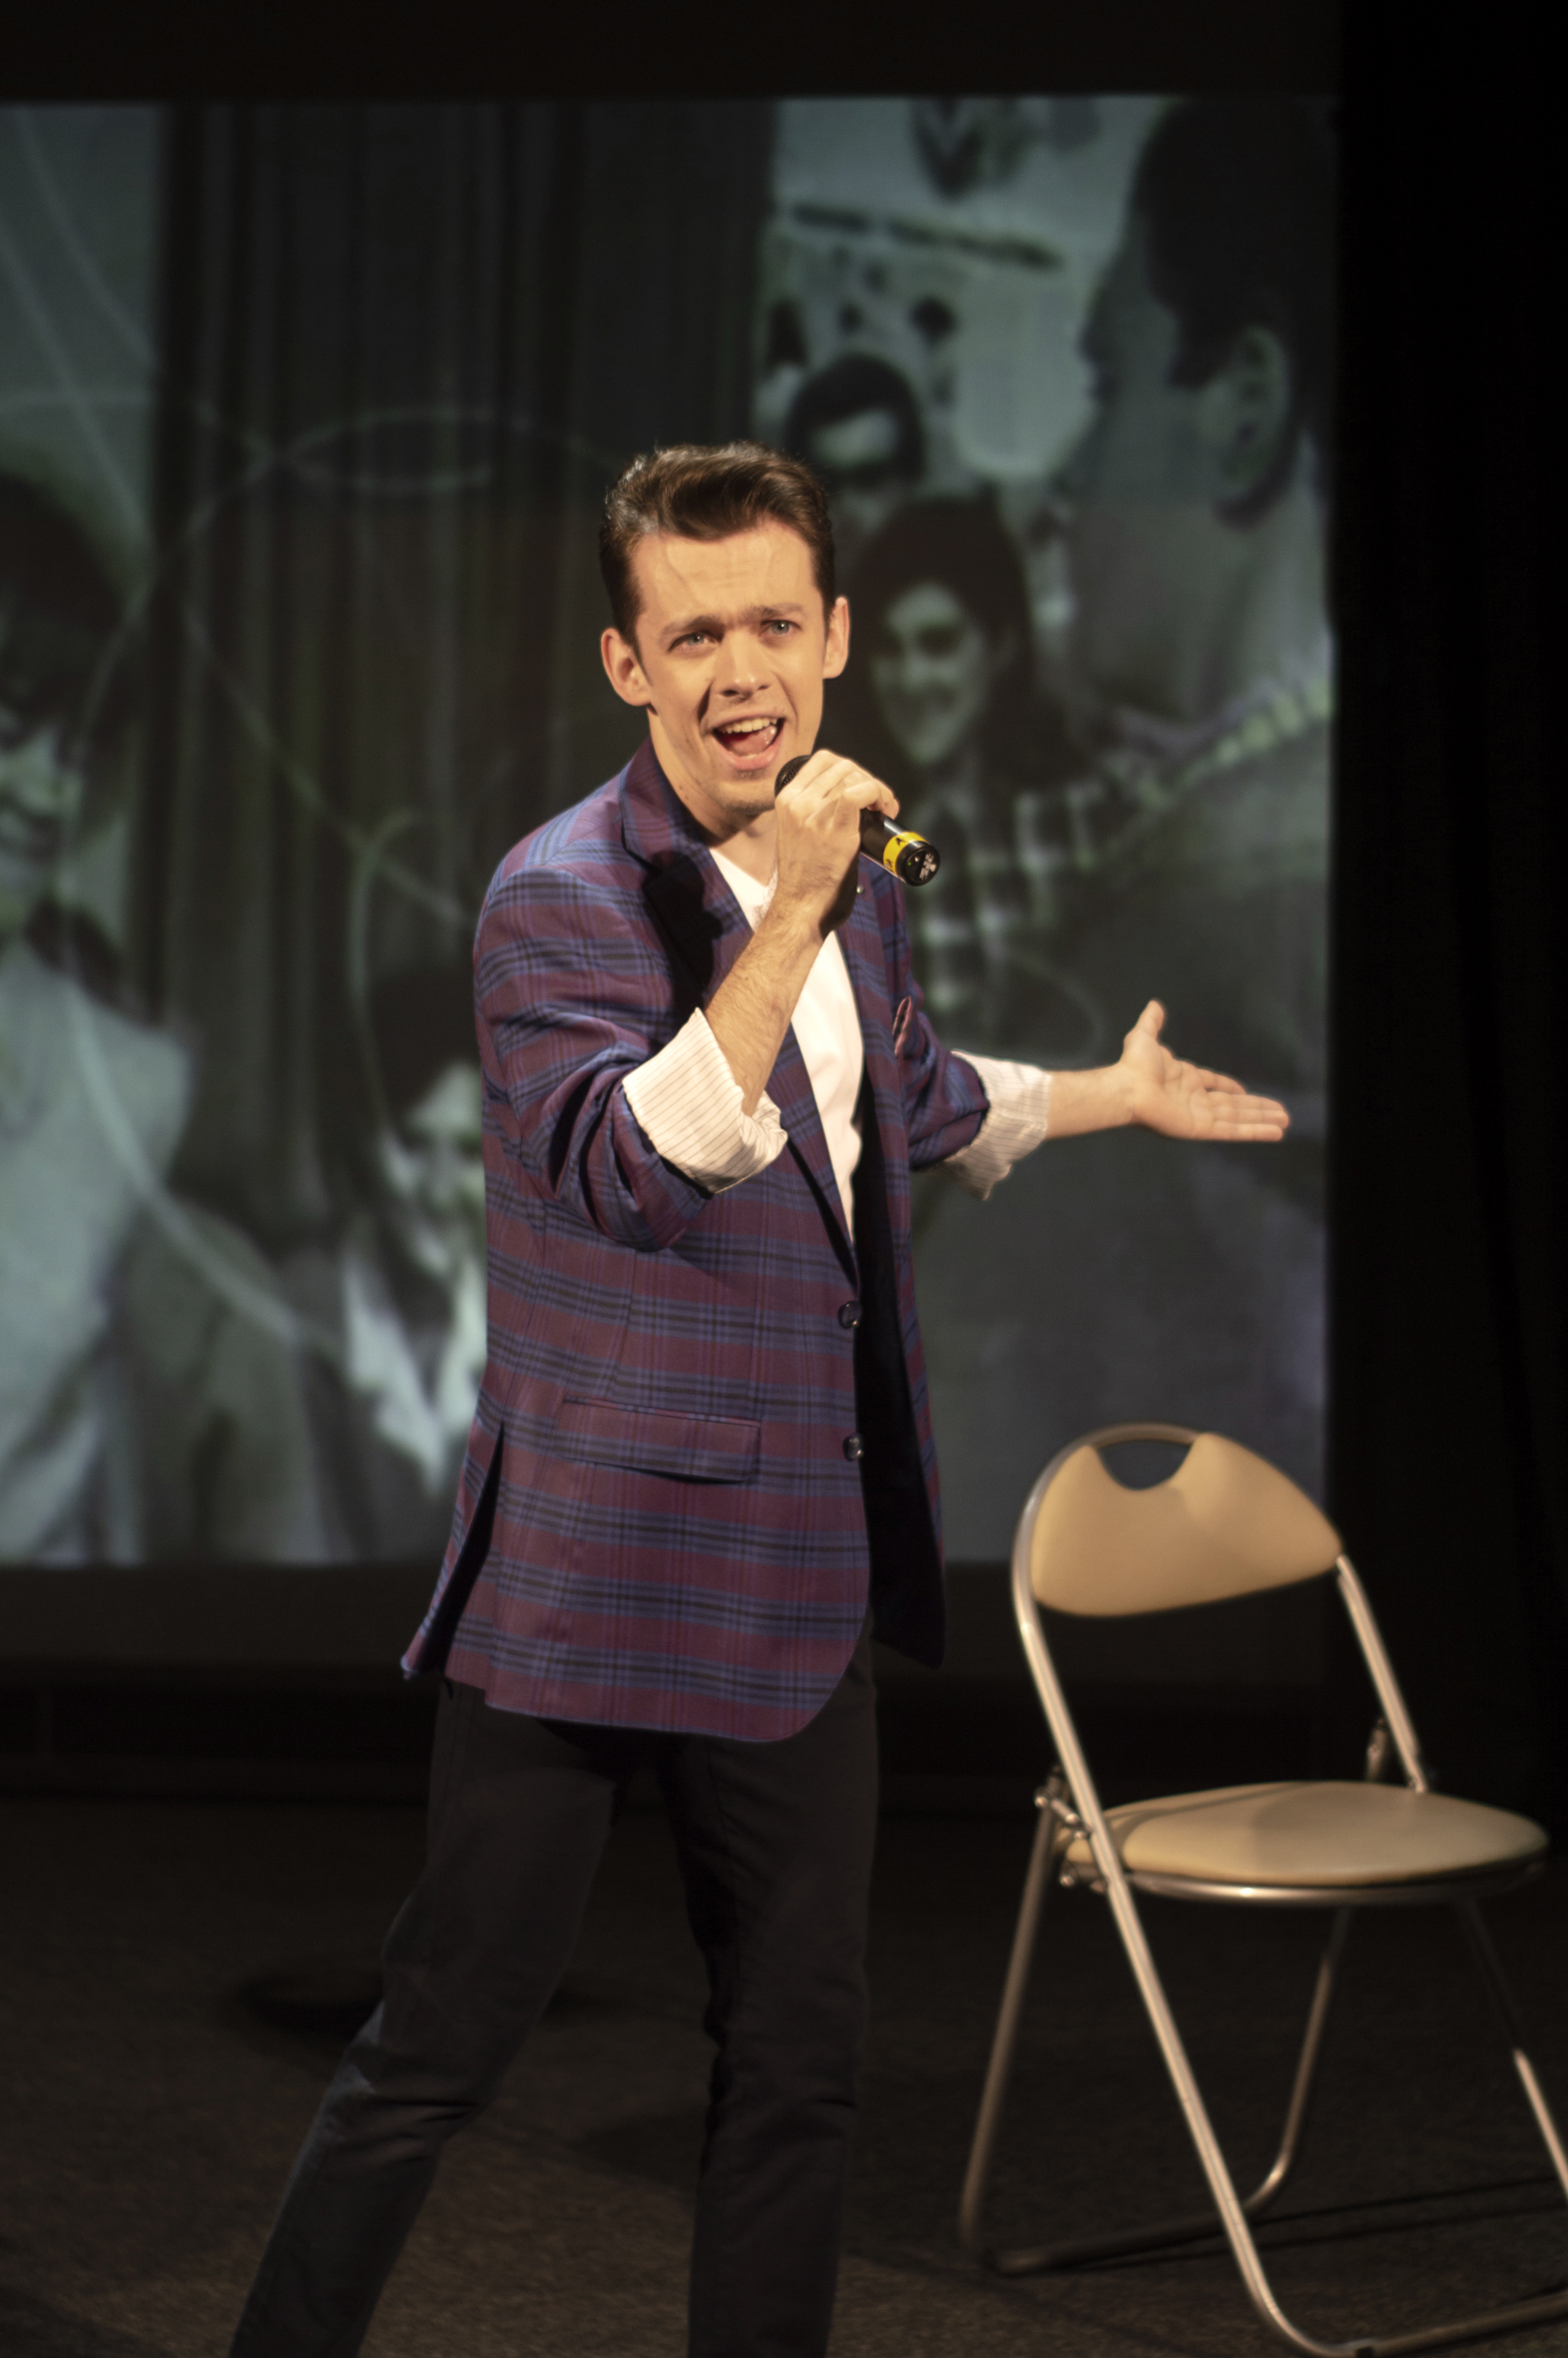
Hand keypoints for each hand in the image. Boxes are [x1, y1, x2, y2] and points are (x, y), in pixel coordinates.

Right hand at [772, 751, 897, 938]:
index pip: (823, 760)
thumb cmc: (804, 878)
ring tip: (885, 808)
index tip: (862, 787)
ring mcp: (814, 814)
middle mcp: (797, 802)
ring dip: (878, 789)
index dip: (850, 768)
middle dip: (868, 778)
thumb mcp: (796, 833)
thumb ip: (811, 812)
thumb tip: (848, 800)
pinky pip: (860, 793)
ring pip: (854, 777)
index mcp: (786, 799)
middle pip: (843, 766)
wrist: (800, 906)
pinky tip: (884, 808)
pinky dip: (878, 793)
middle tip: (880, 802)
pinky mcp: (834, 829)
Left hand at [1118, 1002, 1289, 1140]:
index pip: (1213, 1085)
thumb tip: (1154, 1005)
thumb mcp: (1144, 1037)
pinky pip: (1233, 1131)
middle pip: (1233, 1105)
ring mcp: (1199, 1116)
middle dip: (1257, 1108)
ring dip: (1262, 1119)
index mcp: (1184, 1080)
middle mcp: (1194, 1100)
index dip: (1229, 1087)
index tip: (1243, 1089)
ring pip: (1238, 1118)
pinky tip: (1274, 1132)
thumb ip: (1152, 1022)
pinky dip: (1254, 1132)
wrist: (1127, 1087)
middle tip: (1279, 1111)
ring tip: (1284, 1120)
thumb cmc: (1132, 1066)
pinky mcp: (1201, 1129)